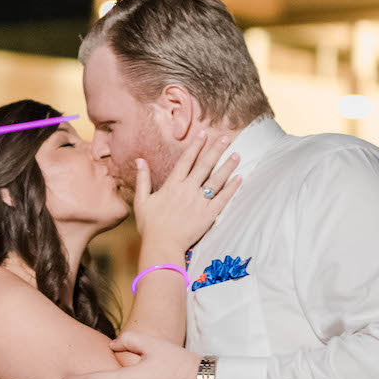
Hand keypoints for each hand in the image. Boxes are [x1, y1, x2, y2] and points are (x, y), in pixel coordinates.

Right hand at [132, 131, 240, 257]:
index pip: (186, 160)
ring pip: (216, 180)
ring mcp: (199, 202)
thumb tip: (139, 160)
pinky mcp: (209, 215)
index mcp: (172, 185)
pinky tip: (239, 178)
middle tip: (226, 138)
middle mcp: (187, 190)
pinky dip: (232, 188)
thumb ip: (143, 179)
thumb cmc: (150, 226)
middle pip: (205, 165)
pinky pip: (223, 199)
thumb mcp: (142, 201)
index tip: (204, 133)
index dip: (196, 146)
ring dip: (227, 166)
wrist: (162, 246)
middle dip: (216, 150)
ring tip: (237, 154)